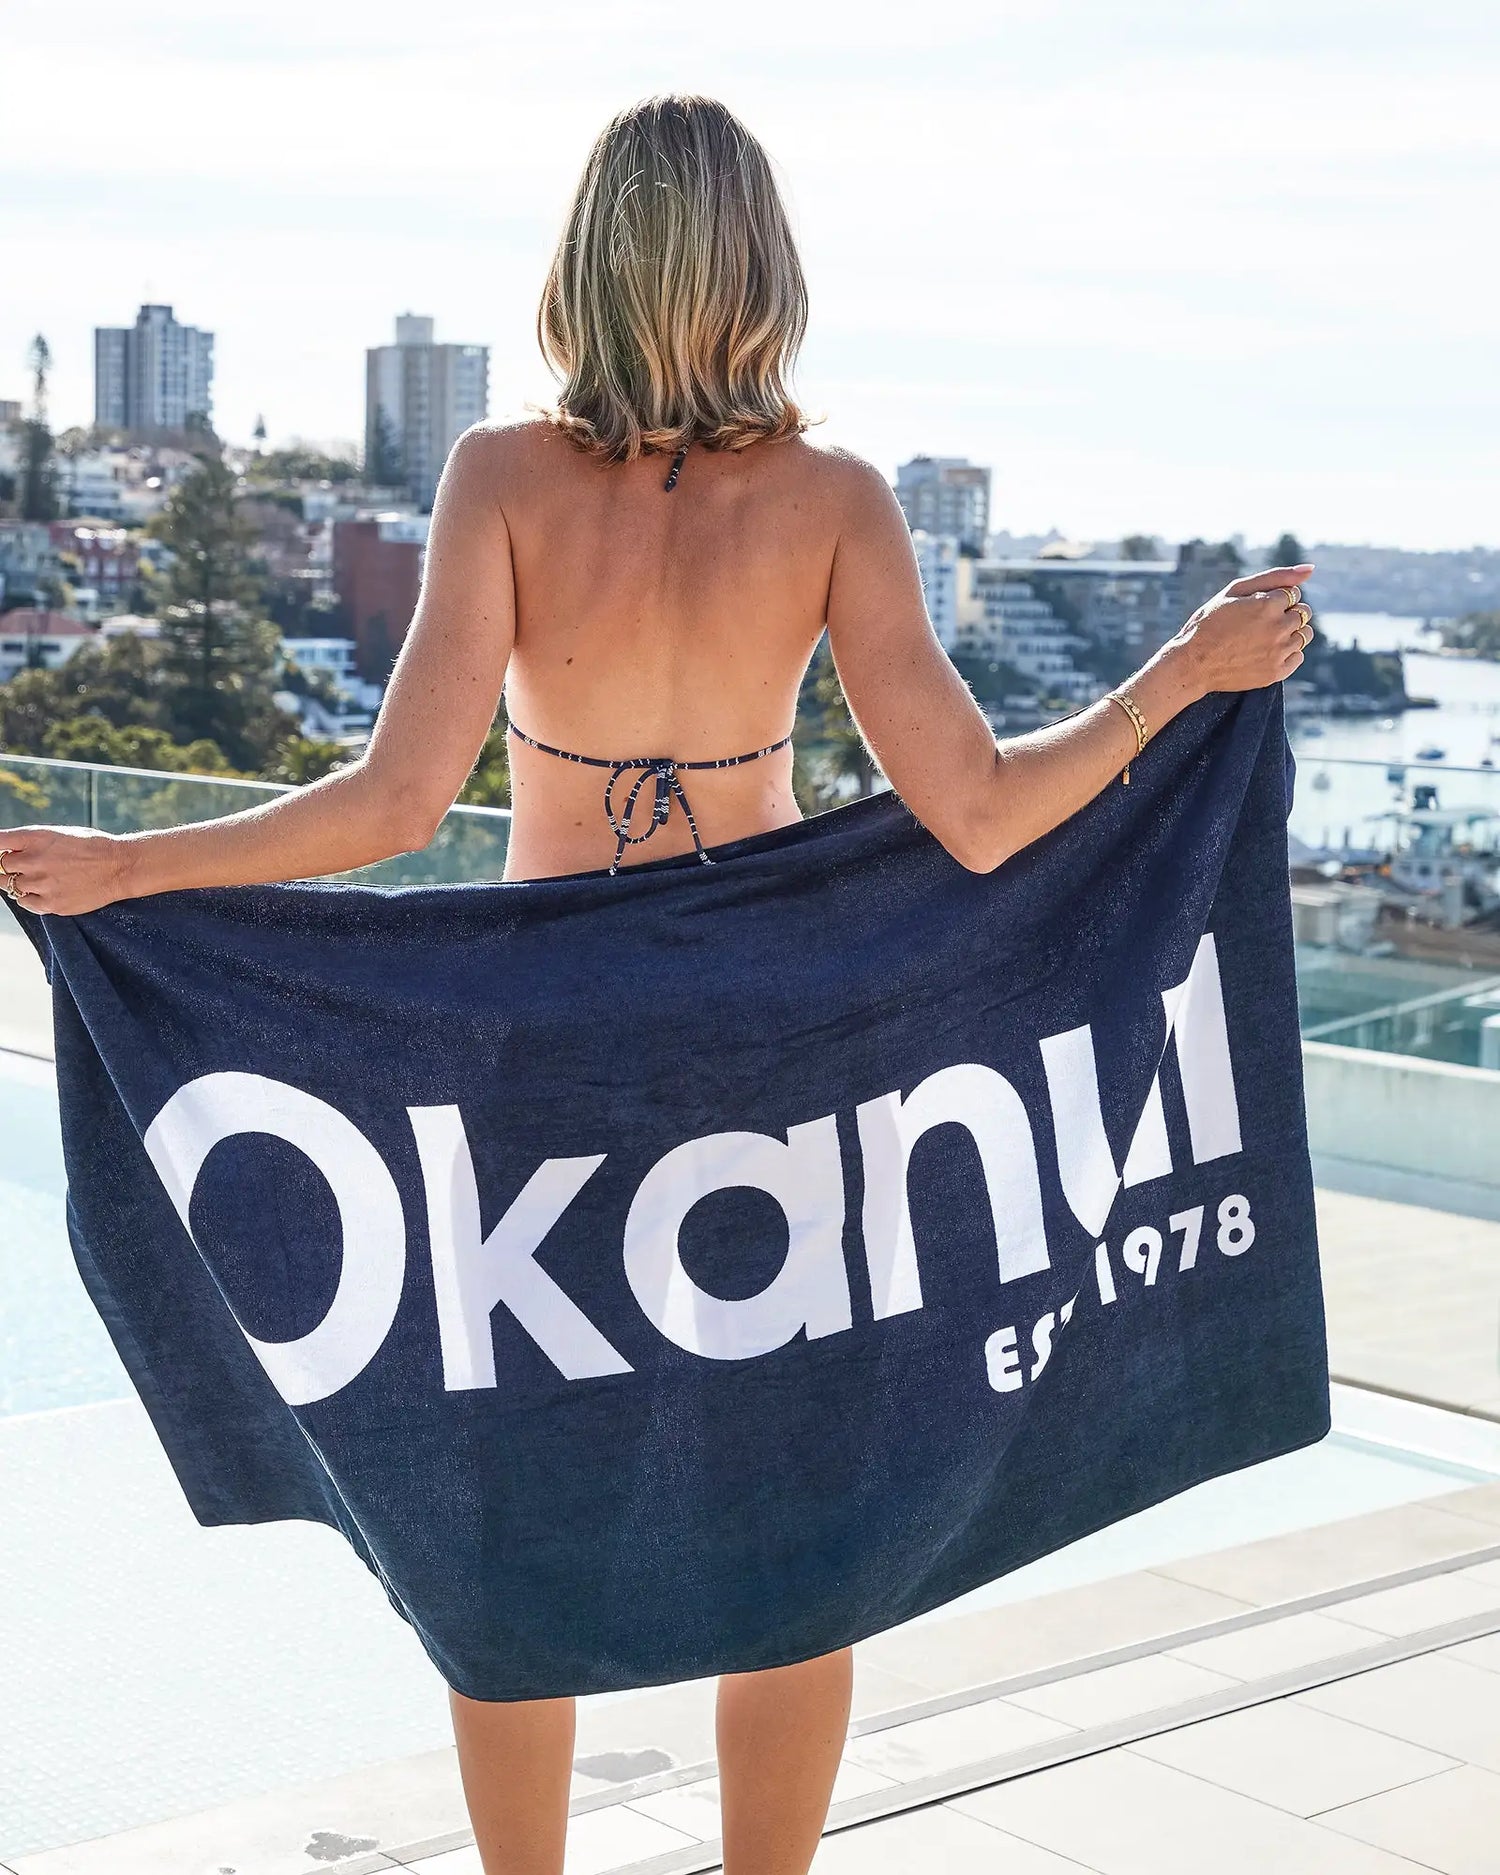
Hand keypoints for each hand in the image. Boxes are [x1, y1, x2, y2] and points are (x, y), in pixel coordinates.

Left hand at [0, 826, 131, 916]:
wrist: (121, 867)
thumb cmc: (92, 848)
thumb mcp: (59, 835)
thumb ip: (31, 843)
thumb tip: (8, 853)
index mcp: (37, 837)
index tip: (4, 851)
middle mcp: (35, 860)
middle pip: (1, 865)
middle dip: (11, 865)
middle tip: (27, 866)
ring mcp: (42, 883)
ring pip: (11, 886)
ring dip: (20, 882)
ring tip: (42, 878)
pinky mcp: (51, 904)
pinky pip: (25, 902)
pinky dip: (30, 897)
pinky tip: (45, 890)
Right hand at [1170, 562, 1315, 694]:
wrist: (1192, 664)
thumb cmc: (1209, 623)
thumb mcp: (1235, 591)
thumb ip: (1275, 577)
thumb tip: (1311, 569)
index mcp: (1268, 604)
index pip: (1293, 593)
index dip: (1274, 599)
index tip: (1255, 608)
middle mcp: (1278, 628)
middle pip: (1303, 612)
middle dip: (1286, 613)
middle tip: (1259, 623)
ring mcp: (1279, 652)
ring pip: (1305, 635)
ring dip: (1289, 633)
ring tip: (1264, 638)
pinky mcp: (1277, 672)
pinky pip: (1298, 657)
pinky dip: (1287, 653)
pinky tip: (1265, 653)